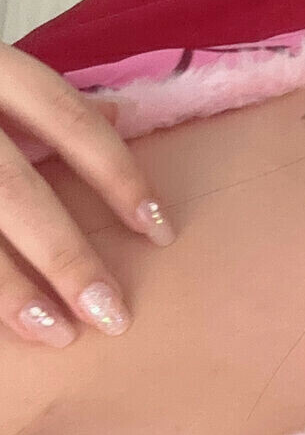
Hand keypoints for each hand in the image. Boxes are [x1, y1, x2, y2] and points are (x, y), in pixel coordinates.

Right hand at [0, 42, 173, 347]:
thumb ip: (39, 100)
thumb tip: (125, 116)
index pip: (67, 118)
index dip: (117, 176)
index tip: (159, 231)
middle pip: (15, 188)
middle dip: (65, 254)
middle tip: (113, 314)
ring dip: (9, 288)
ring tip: (55, 334)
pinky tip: (0, 329)